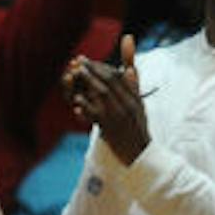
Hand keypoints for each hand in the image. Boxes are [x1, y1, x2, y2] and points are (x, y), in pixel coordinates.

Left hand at [63, 37, 148, 161]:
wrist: (139, 153)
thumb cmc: (136, 126)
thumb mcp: (138, 103)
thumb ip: (132, 83)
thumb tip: (128, 67)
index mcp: (134, 98)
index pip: (117, 76)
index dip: (100, 66)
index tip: (86, 60)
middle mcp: (128, 105)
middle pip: (109, 82)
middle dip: (92, 70)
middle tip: (77, 62)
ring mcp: (119, 117)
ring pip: (102, 95)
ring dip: (87, 82)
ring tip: (74, 74)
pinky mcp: (110, 129)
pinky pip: (96, 115)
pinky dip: (86, 106)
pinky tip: (76, 99)